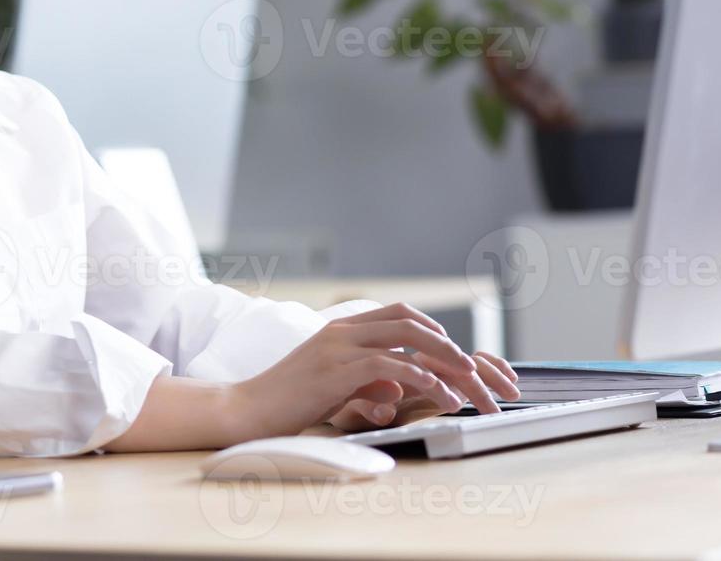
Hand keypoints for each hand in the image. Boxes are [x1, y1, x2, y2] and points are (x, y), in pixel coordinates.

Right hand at [224, 302, 510, 442]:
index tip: (453, 350)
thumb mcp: (331, 388)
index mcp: (339, 330)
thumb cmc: (286, 402)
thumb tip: (394, 391)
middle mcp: (342, 331)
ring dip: (444, 361)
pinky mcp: (337, 370)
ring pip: (407, 340)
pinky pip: (392, 366)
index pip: (396, 313)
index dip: (430, 328)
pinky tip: (439, 392)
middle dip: (447, 343)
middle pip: (409, 322)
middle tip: (472, 367)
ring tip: (468, 383)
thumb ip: (363, 383)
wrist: (248, 408)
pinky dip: (421, 377)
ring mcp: (339, 347)